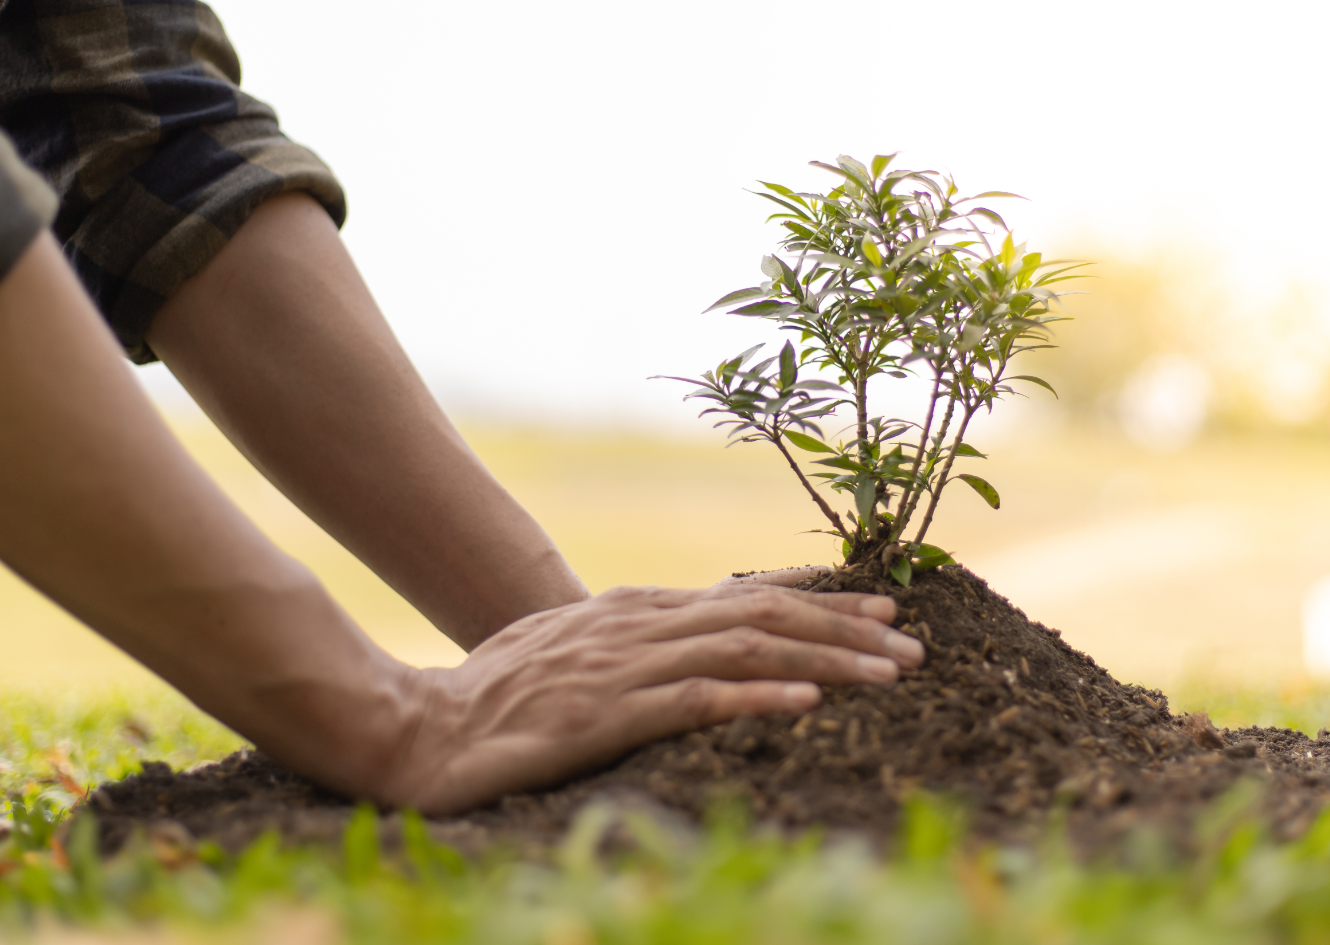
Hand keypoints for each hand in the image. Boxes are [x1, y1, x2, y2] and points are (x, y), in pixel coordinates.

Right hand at [384, 575, 924, 812]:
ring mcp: (621, 668)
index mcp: (633, 611)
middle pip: (763, 615)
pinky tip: (806, 702)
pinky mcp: (604, 716)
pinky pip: (694, 700)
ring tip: (891, 673)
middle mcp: (637, 626)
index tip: (884, 610)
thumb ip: (631, 644)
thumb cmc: (491, 699)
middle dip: (846, 628)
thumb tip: (692, 644)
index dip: (820, 603)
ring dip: (826, 657)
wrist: (416, 730)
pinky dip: (755, 695)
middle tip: (913, 644)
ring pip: (746, 647)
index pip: (745, 599)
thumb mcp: (570, 654)